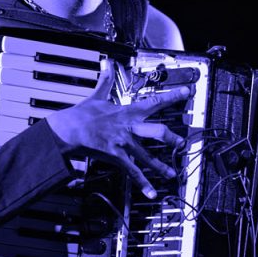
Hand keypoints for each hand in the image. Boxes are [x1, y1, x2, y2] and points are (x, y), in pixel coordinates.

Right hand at [45, 65, 189, 198]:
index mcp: (128, 112)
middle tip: (182, 143)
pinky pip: (132, 171)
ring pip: (148, 155)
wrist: (69, 129)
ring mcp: (124, 143)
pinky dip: (142, 183)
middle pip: (157, 131)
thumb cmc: (82, 114)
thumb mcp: (98, 95)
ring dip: (161, 165)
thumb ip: (106, 81)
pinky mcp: (116, 156)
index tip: (188, 92)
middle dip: (172, 138)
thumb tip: (107, 65)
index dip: (173, 96)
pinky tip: (151, 192)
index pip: (155, 101)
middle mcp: (130, 127)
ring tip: (172, 173)